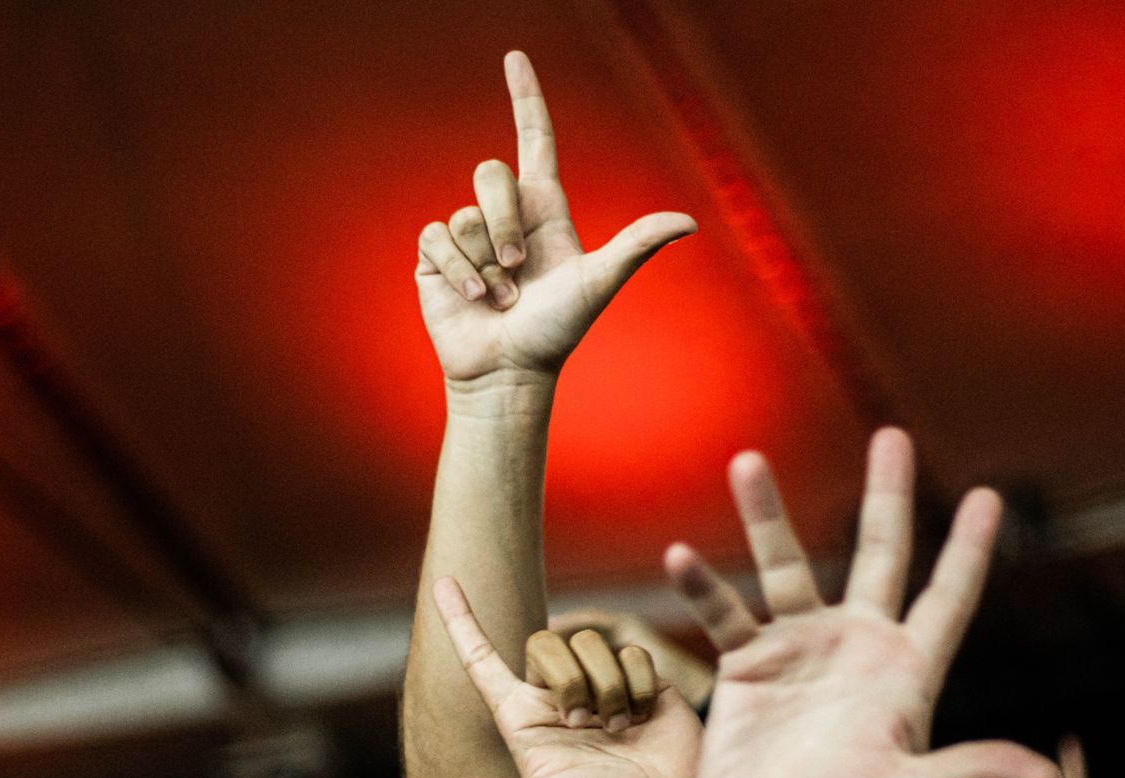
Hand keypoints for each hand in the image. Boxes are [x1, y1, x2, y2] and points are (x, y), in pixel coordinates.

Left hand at [406, 578, 700, 777]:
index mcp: (523, 717)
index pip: (481, 660)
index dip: (460, 620)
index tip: (442, 579)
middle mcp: (558, 696)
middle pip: (544, 641)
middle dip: (567, 682)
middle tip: (585, 728)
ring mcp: (601, 685)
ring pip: (591, 644)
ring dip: (606, 690)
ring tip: (621, 731)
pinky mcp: (644, 680)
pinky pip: (632, 652)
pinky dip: (639, 687)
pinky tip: (645, 718)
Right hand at [416, 51, 695, 385]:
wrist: (509, 372)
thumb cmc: (555, 332)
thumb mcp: (598, 283)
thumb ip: (636, 246)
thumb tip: (689, 222)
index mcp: (544, 209)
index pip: (534, 137)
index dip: (526, 97)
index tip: (515, 57)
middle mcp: (505, 215)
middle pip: (492, 173)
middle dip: (506, 223)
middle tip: (520, 272)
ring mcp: (468, 235)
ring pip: (466, 214)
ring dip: (485, 262)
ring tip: (500, 297)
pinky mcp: (436, 256)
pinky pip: (438, 236)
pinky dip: (459, 269)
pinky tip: (473, 297)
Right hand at [669, 429, 1058, 777]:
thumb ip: (967, 773)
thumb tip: (1045, 776)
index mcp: (906, 674)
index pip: (946, 598)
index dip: (969, 549)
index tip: (988, 496)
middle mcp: (856, 648)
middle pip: (877, 555)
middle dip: (885, 495)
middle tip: (892, 436)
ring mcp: (799, 650)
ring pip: (786, 567)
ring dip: (767, 517)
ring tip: (748, 461)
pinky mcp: (747, 665)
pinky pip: (723, 613)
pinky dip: (701, 586)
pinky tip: (679, 556)